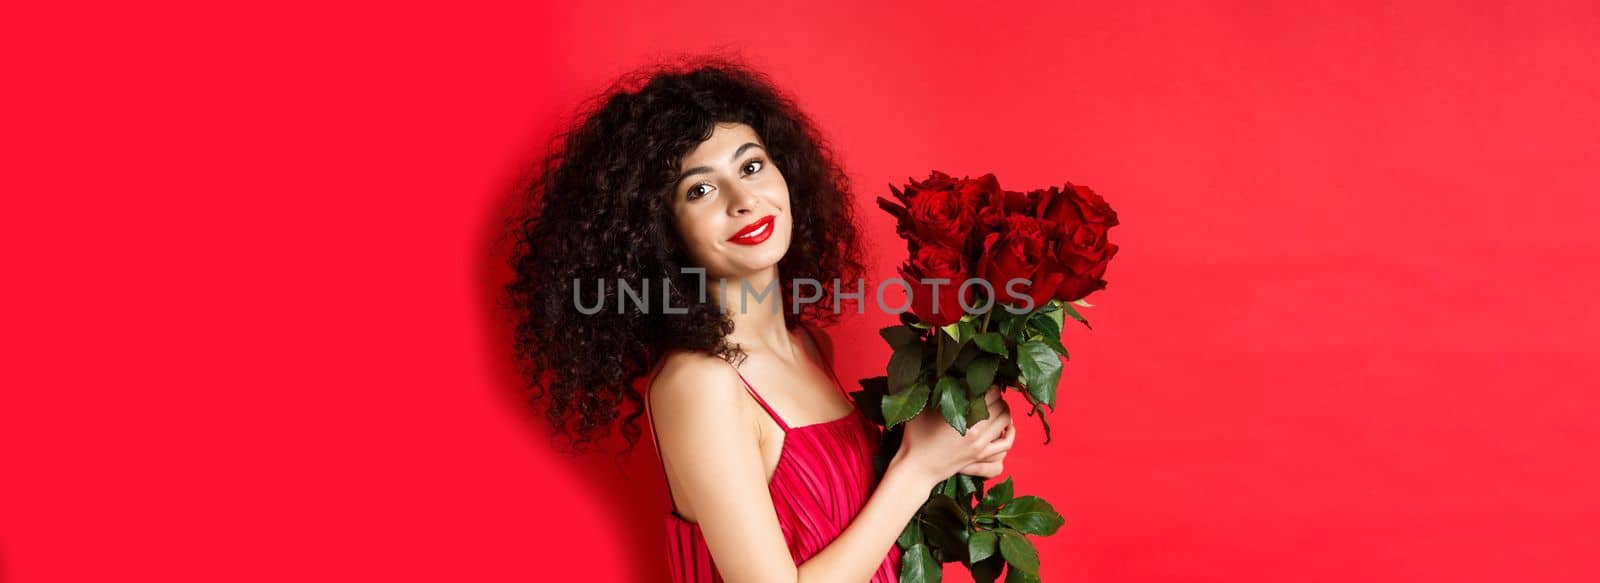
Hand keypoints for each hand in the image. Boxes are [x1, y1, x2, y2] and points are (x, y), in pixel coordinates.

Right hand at [893, 385, 1014, 485]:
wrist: (916, 469)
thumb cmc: (915, 438)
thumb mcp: (922, 409)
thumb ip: (936, 391)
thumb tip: (947, 374)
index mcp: (963, 415)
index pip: (988, 393)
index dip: (989, 384)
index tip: (983, 380)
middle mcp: (977, 429)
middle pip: (1000, 405)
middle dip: (997, 395)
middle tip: (990, 390)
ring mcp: (981, 444)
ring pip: (1005, 421)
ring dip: (1005, 410)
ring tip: (998, 404)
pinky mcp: (981, 456)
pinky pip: (1006, 444)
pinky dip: (1011, 433)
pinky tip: (1007, 426)